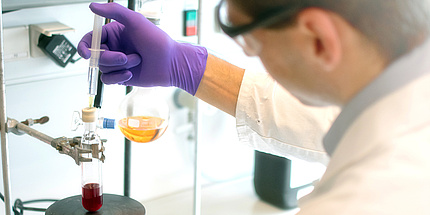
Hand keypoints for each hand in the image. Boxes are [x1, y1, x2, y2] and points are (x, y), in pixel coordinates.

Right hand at [78, 2, 207, 94]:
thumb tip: (91, 6)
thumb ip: (114, 11)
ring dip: (119, 67)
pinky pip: (108, 80)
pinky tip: (131, 75)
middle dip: (109, 58)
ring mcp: (117, 63)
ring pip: (102, 68)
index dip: (84, 46)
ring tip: (137, 62)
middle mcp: (114, 47)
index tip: (86, 54)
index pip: (90, 38)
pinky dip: (118, 78)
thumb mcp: (136, 21)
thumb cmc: (157, 41)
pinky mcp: (121, 76)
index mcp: (114, 33)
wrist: (171, 63)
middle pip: (96, 55)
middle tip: (124, 57)